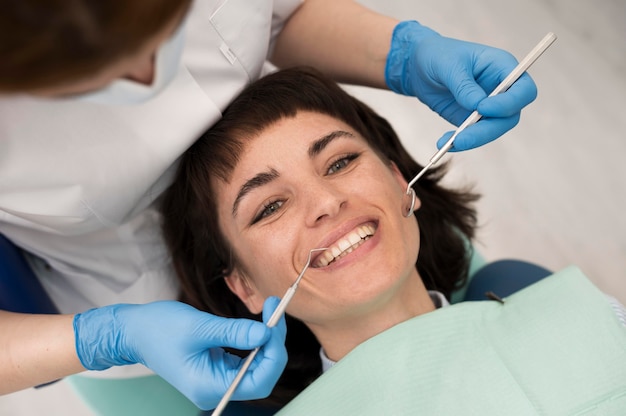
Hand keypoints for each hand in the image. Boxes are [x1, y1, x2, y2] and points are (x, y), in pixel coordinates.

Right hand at [73, 297, 286, 409]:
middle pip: (261, 375)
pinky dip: (255, 342)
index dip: (273, 353)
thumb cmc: (159, 329)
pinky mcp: (216, 369)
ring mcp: (216, 381)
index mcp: (209, 387)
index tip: (274, 323)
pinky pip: (245, 361)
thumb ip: (234, 332)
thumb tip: (266, 334)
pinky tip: (259, 323)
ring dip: (267, 340)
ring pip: (256, 367)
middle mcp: (214, 390)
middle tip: (275, 311)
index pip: (259, 381)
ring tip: (271, 312)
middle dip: (273, 343)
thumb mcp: (199, 327)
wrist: (133, 332)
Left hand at [385, 21, 536, 150]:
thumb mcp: (449, 64)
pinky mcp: (473, 120)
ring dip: (474, 139)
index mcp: (503, 67)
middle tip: (463, 137)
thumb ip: (464, 85)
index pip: (524, 90)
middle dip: (488, 129)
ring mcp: (488, 107)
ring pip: (493, 129)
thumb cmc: (438, 55)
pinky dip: (462, 142)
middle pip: (510, 116)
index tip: (483, 108)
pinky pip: (475, 135)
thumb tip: (477, 106)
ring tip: (451, 143)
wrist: (419, 66)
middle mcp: (501, 89)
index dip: (510, 103)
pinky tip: (446, 143)